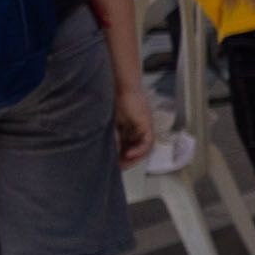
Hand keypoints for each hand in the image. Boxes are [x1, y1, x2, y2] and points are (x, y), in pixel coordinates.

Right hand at [107, 50, 155, 169]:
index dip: (119, 159)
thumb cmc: (109, 100)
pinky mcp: (147, 125)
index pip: (125, 149)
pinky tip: (129, 153)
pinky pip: (147, 143)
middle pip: (135, 151)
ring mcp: (142, 127)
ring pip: (143, 149)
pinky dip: (139, 150)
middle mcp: (135, 130)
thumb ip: (109, 139)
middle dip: (126, 162)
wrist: (117, 86)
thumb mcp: (107, 125)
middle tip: (117, 168)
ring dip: (134, 158)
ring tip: (123, 163)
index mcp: (124, 129)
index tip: (112, 166)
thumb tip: (108, 154)